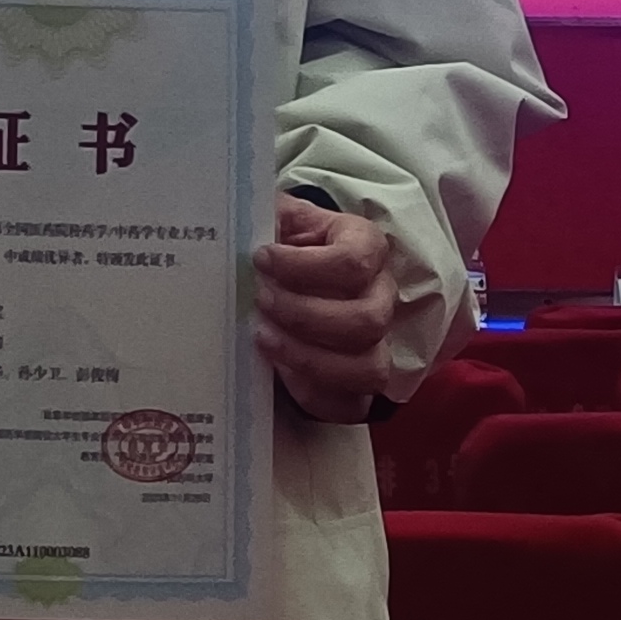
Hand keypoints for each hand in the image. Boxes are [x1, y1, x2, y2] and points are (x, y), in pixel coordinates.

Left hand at [250, 196, 399, 422]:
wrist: (288, 277)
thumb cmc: (283, 243)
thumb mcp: (276, 217)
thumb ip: (266, 214)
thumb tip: (239, 219)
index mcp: (365, 247)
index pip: (355, 262)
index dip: (305, 265)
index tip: (261, 258)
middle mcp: (381, 296)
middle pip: (367, 320)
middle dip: (306, 316)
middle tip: (262, 301)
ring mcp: (378, 344)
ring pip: (369, 368)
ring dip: (310, 358)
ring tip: (263, 337)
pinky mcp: (360, 386)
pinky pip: (351, 405)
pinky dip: (312, 392)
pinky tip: (277, 371)